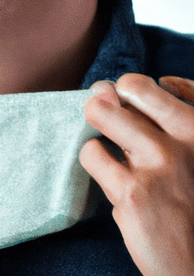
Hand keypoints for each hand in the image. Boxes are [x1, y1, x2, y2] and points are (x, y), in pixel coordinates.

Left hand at [80, 73, 193, 275]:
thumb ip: (170, 120)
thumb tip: (126, 85)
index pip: (160, 85)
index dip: (132, 91)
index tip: (128, 107)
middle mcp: (191, 137)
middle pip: (129, 88)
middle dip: (106, 98)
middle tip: (102, 115)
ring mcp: (161, 161)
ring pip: (103, 114)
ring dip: (95, 125)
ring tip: (106, 150)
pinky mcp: (133, 190)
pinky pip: (91, 154)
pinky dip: (93, 162)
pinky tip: (110, 179)